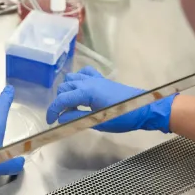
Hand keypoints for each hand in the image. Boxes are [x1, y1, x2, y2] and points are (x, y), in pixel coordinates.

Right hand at [46, 66, 177, 132]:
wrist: (143, 108)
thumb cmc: (122, 117)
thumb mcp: (98, 121)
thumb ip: (77, 118)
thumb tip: (62, 118)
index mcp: (86, 92)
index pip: (61, 99)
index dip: (53, 111)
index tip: (50, 121)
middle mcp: (87, 81)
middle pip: (63, 88)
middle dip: (60, 102)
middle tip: (64, 116)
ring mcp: (94, 78)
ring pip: (71, 79)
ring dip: (67, 91)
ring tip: (71, 105)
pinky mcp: (100, 79)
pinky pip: (83, 73)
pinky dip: (77, 80)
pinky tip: (79, 90)